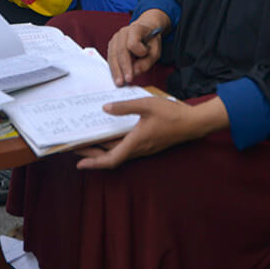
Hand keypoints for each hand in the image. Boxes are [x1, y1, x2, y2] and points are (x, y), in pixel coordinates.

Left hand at [75, 96, 227, 170]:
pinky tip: (110, 135)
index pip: (111, 159)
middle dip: (92, 154)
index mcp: (136, 142)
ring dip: (102, 150)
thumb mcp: (147, 105)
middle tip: (75, 147)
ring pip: (119, 152)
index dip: (94, 163)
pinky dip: (114, 145)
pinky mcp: (149, 144)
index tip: (79, 164)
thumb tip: (105, 108)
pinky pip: (127, 148)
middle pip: (111, 157)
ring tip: (88, 141)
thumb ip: (125, 107)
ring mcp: (144, 148)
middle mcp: (139, 149)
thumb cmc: (172, 114)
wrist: (194, 123)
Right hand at [108, 8, 168, 85]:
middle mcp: (122, 33)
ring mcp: (115, 39)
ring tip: (119, 82)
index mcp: (135, 29)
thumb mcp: (155, 51)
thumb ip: (147, 62)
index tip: (145, 54)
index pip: (133, 43)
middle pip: (120, 51)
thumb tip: (135, 72)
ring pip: (113, 55)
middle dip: (123, 67)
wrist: (145, 31)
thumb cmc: (151, 41)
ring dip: (116, 70)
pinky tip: (116, 77)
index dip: (139, 52)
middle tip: (126, 80)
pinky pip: (110, 58)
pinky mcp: (112, 45)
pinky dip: (113, 68)